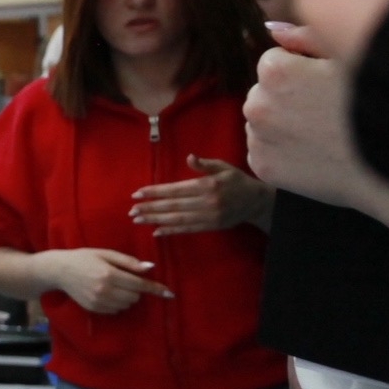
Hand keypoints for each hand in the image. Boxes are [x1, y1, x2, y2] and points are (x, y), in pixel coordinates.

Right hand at [44, 248, 172, 314]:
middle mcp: (105, 290)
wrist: (59, 270)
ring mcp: (98, 301)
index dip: (155, 288)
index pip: (139, 284)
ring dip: (128, 297)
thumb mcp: (106, 254)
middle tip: (128, 279)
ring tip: (117, 285)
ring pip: (126, 305)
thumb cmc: (84, 258)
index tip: (169, 293)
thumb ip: (128, 262)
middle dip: (137, 289)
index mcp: (109, 274)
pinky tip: (109, 293)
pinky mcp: (94, 309)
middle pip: (134, 296)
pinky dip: (118, 303)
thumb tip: (150, 268)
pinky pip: (116, 310)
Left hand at [129, 156, 272, 234]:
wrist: (256, 202)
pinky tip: (156, 231)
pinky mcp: (211, 226)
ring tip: (138, 219)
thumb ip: (205, 164)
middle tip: (132, 210)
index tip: (137, 194)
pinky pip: (188, 229)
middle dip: (150, 208)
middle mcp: (206, 202)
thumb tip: (190, 157)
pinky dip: (171, 231)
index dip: (155, 192)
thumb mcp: (223, 167)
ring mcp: (208, 216)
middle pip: (173, 206)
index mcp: (207, 186)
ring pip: (178, 219)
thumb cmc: (237, 180)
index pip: (175, 189)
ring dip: (156, 220)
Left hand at [243, 25, 375, 207]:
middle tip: (328, 112)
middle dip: (288, 97)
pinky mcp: (263, 169)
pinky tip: (315, 153)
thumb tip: (272, 29)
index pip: (273, 61)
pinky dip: (281, 153)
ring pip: (263, 123)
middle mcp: (257, 105)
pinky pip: (264, 152)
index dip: (302, 70)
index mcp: (275, 71)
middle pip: (264, 93)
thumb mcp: (350, 53)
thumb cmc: (381, 102)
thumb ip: (306, 35)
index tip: (326, 85)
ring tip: (324, 133)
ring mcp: (259, 140)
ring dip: (283, 124)